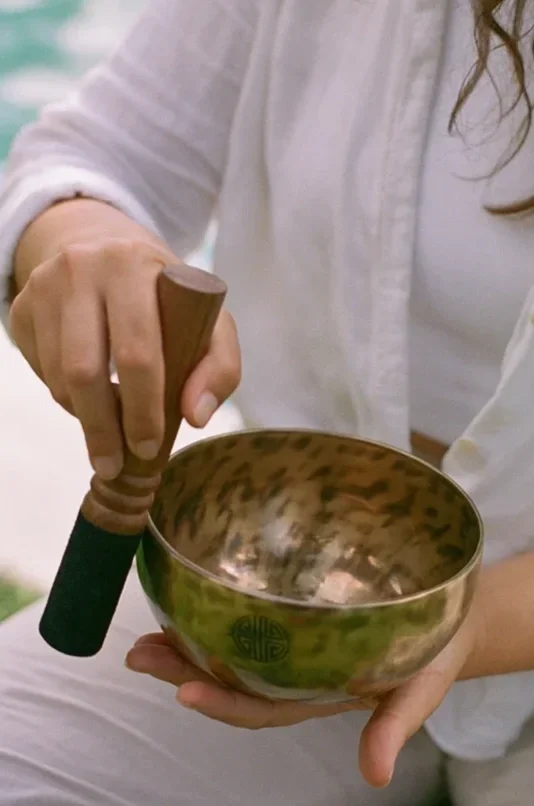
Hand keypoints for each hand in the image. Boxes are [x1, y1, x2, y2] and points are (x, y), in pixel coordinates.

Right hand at [10, 236, 239, 478]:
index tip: (149, 447)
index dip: (142, 408)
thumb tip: (194, 417)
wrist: (102, 245)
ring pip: (58, 377)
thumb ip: (220, 367)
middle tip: (116, 464)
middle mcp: (82, 268)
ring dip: (84, 418)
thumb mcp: (208, 318)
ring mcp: (44, 287)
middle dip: (103, 428)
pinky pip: (42, 371)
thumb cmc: (166, 295)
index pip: (136, 350)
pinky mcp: (21, 307)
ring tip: (108, 437)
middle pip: (85, 370)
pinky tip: (90, 398)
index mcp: (134, 266)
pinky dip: (66, 397)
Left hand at [125, 604, 480, 788]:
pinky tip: (193, 593)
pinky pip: (251, 614)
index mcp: (317, 693)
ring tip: (148, 630)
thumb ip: (392, 728)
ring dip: (188, 641)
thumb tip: (375, 774)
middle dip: (183, 669)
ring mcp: (293, 641)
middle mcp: (294, 671)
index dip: (221, 700)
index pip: (259, 706)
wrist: (448, 619)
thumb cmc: (432, 655)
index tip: (183, 690)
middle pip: (230, 676)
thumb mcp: (417, 691)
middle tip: (139, 654)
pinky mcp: (298, 608)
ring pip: (231, 647)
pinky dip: (219, 608)